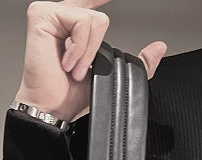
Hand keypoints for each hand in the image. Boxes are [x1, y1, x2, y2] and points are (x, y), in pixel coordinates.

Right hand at [14, 0, 166, 122]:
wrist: (53, 107)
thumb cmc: (72, 95)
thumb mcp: (112, 76)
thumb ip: (137, 62)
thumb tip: (160, 47)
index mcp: (74, 28)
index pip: (91, 5)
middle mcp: (62, 17)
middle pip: (100, 18)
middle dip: (97, 49)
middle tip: (79, 70)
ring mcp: (50, 13)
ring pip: (93, 19)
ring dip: (88, 51)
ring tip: (72, 68)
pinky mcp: (41, 14)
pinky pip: (82, 21)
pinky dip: (80, 47)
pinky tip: (66, 62)